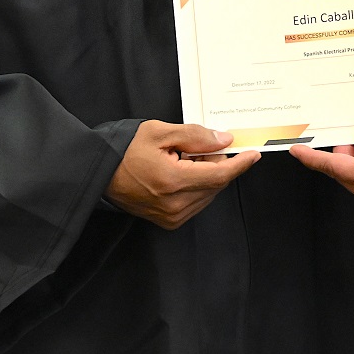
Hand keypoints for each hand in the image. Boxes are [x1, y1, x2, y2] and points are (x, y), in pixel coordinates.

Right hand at [106, 120, 260, 229]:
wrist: (100, 173)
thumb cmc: (125, 150)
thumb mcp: (159, 132)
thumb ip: (195, 136)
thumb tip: (224, 141)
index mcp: (173, 180)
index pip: (219, 174)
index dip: (240, 164)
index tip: (254, 154)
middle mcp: (175, 204)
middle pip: (215, 183)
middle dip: (216, 163)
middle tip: (202, 146)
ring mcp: (172, 216)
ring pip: (208, 194)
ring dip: (206, 175)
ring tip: (184, 160)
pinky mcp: (169, 221)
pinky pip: (197, 203)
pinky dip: (197, 187)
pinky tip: (180, 174)